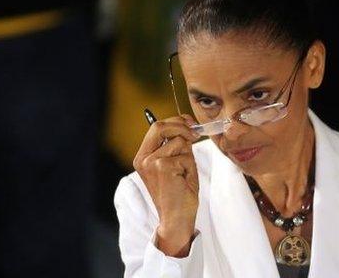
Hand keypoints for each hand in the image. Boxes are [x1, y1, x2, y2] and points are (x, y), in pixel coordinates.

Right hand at [133, 114, 200, 256]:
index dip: (175, 121)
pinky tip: (184, 180)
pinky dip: (190, 166)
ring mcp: (151, 162)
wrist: (177, 218)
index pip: (156, 127)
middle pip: (160, 126)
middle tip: (195, 133)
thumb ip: (177, 146)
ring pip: (179, 141)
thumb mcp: (177, 163)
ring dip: (188, 155)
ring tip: (185, 173)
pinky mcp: (162, 167)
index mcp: (143, 156)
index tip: (190, 123)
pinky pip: (185, 155)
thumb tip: (187, 127)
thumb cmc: (179, 192)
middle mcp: (143, 158)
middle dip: (182, 125)